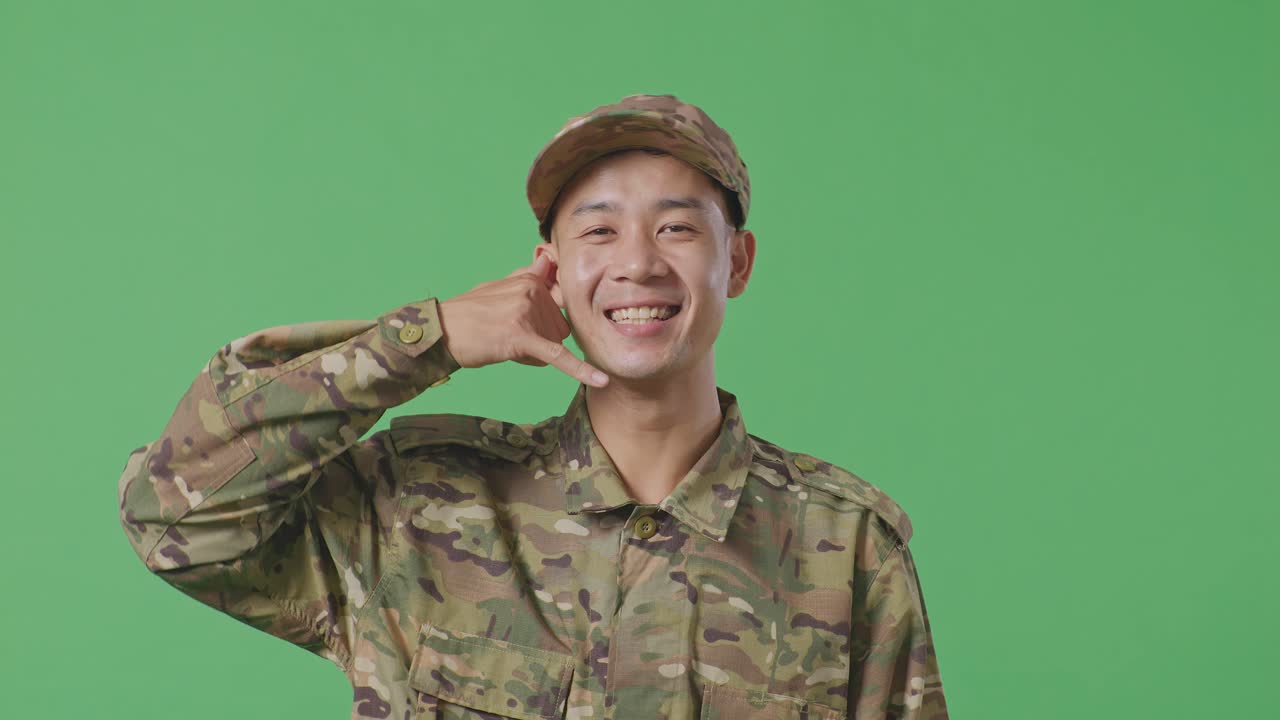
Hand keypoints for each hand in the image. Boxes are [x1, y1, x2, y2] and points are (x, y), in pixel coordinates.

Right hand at [438, 254, 608, 387]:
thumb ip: (527, 277)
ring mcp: (527, 312)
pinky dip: (579, 371)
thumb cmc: (468, 314)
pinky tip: (600, 381)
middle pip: (557, 330)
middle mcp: (532, 291)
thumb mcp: (498, 288)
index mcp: (529, 279)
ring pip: (552, 346)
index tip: (529, 326)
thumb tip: (548, 260)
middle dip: (539, 342)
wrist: (440, 331)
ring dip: (533, 355)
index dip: (546, 324)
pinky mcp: (522, 336)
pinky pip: (557, 356)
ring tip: (502, 345)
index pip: (558, 308)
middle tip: (505, 337)